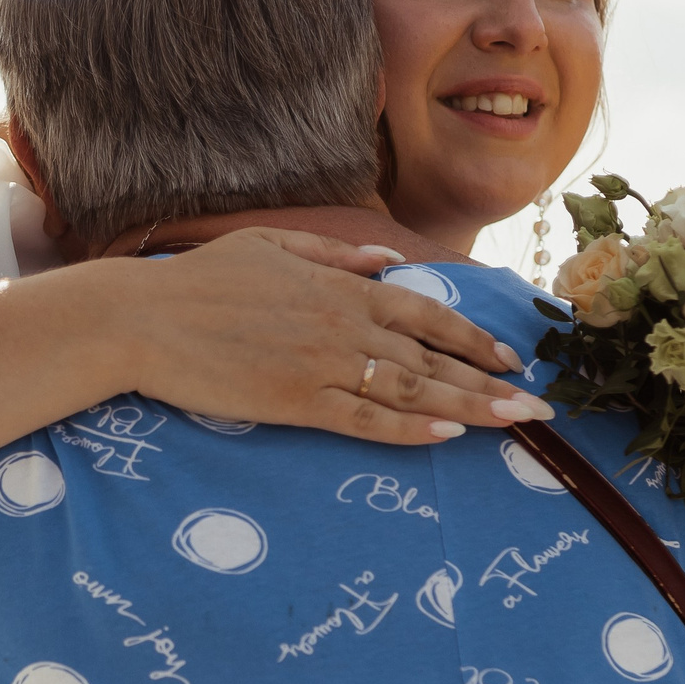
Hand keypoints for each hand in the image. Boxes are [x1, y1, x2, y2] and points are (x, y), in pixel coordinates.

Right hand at [121, 229, 551, 445]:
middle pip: (434, 358)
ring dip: (470, 408)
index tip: (513, 358)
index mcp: (342, 287)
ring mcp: (322, 365)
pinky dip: (408, 431)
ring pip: (412, 392)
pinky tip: (445, 438)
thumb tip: (385, 261)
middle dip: (493, 382)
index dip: (475, 338)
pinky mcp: (295, 402)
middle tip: (540, 407)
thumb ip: (334, 254)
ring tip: (513, 425)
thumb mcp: (272, 245)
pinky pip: (365, 421)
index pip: (428, 315)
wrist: (144, 317)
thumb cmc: (201, 280)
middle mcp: (344, 324)